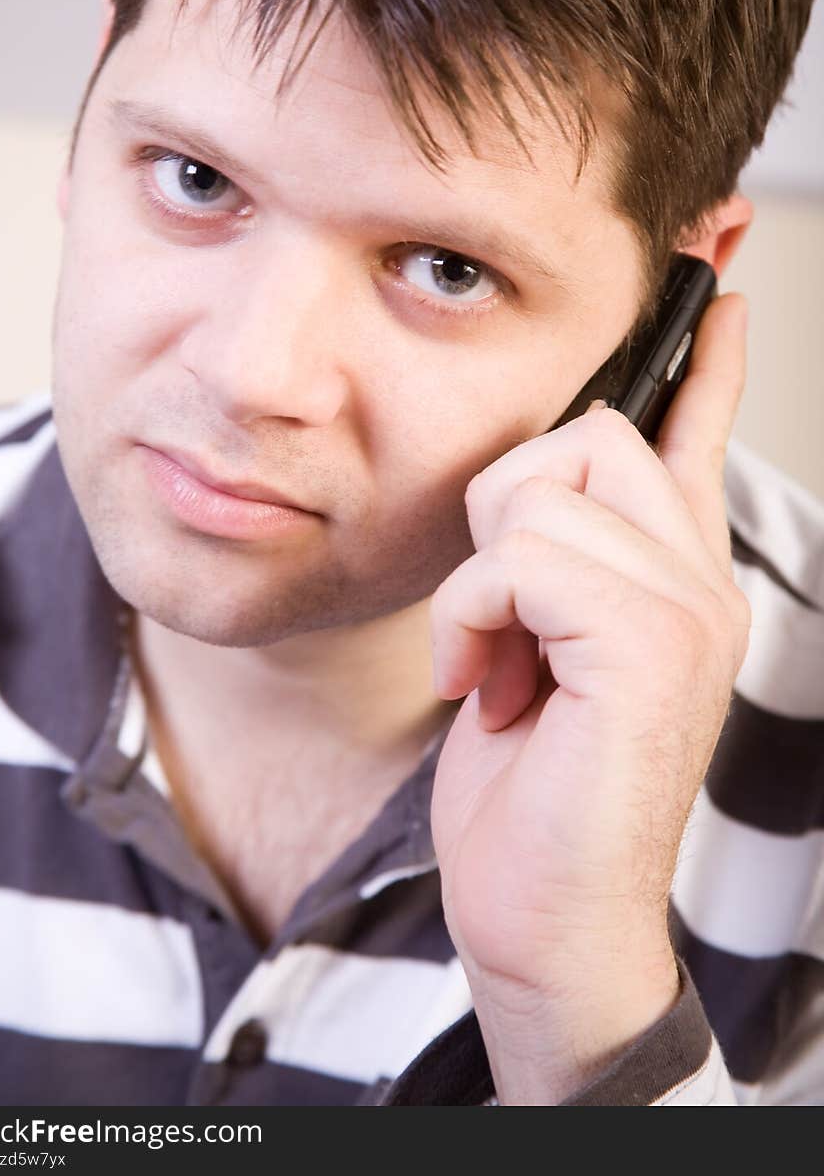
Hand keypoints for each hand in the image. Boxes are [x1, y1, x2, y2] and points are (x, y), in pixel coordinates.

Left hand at [428, 291, 751, 1102]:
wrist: (544, 920)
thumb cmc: (531, 789)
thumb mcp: (535, 646)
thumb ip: (553, 560)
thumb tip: (537, 486)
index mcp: (673, 576)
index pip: (696, 433)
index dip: (704, 355)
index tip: (719, 274)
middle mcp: (698, 581)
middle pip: (588, 433)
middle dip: (506, 514)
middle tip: (504, 619)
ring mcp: (687, 610)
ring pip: (543, 490)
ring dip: (483, 580)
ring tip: (502, 663)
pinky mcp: (649, 647)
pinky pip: (524, 556)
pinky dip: (476, 616)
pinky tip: (492, 684)